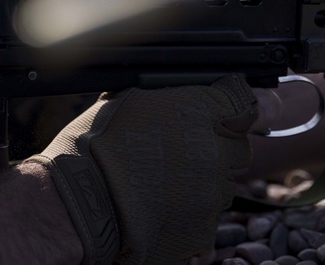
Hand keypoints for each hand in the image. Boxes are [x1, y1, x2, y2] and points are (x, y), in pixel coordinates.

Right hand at [27, 75, 256, 263]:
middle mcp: (217, 149)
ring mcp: (215, 192)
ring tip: (162, 181)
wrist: (81, 200)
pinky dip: (190, 210)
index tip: (222, 115)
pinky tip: (160, 204)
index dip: (231, 111)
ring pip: (224, 184)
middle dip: (216, 148)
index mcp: (201, 109)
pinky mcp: (206, 227)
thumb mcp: (131, 99)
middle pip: (237, 147)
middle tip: (180, 152)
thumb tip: (189, 97)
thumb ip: (173, 98)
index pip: (244, 103)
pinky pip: (207, 215)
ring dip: (203, 180)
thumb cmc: (97, 143)